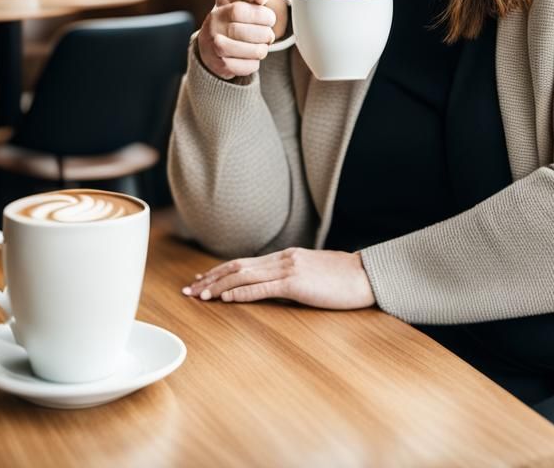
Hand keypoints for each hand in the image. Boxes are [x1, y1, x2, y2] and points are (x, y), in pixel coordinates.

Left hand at [181, 248, 375, 309]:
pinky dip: (240, 292)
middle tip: (189, 289)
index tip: (202, 280)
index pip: (245, 262)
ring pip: (244, 274)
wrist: (365, 275)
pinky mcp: (296, 283)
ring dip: (218, 286)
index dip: (220, 271)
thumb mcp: (313, 273)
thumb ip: (292, 276)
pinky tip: (225, 298)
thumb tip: (276, 287)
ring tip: (199, 295)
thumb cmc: (343, 278)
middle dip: (210, 278)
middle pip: (238, 265)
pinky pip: (262, 288)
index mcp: (286, 256)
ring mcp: (289, 269)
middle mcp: (283, 258)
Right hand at [197, 0, 286, 79]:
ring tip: (262, 46)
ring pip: (247, 50)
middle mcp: (213, 23)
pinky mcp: (220, 64)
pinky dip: (254, 63)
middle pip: (244, 32)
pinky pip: (245, 66)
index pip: (239, 10)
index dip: (260, 14)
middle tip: (269, 34)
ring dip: (261, 49)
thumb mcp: (243, 0)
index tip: (271, 18)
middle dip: (265, 34)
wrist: (211, 46)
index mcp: (221, 4)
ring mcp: (214, 45)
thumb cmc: (234, 19)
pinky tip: (252, 57)